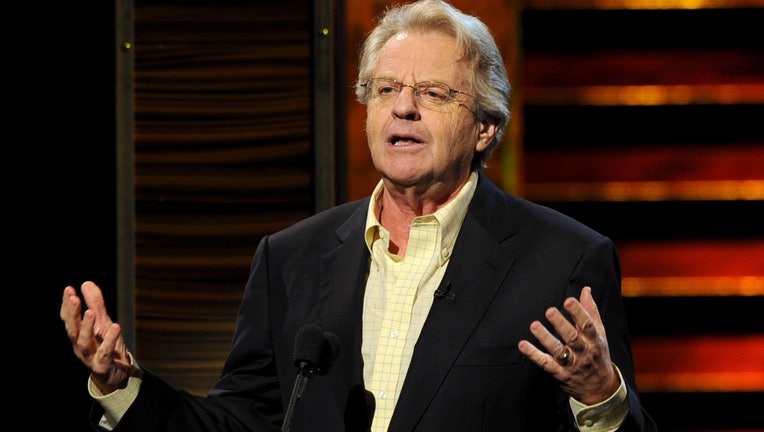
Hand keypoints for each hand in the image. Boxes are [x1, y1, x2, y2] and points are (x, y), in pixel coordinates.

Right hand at [60, 281, 132, 393]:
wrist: (117, 374)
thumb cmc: (107, 347)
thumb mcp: (103, 323)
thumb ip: (96, 304)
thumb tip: (86, 283)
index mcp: (78, 335)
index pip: (68, 319)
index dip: (67, 305)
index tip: (68, 289)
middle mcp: (80, 346)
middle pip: (72, 329)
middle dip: (72, 313)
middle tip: (73, 298)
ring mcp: (90, 357)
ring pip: (84, 342)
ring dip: (86, 327)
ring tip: (90, 312)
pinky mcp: (103, 366)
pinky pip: (105, 353)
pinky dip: (110, 340)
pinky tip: (115, 326)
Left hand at [518, 286, 619, 404]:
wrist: (600, 389)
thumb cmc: (597, 355)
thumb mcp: (599, 335)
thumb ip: (591, 312)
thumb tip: (586, 289)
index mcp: (594, 340)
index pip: (587, 325)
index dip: (579, 312)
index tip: (569, 300)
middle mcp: (583, 352)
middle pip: (572, 338)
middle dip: (561, 325)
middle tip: (550, 311)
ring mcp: (571, 364)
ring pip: (558, 351)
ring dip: (545, 338)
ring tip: (534, 325)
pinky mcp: (560, 374)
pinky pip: (545, 364)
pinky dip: (534, 354)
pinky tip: (522, 345)